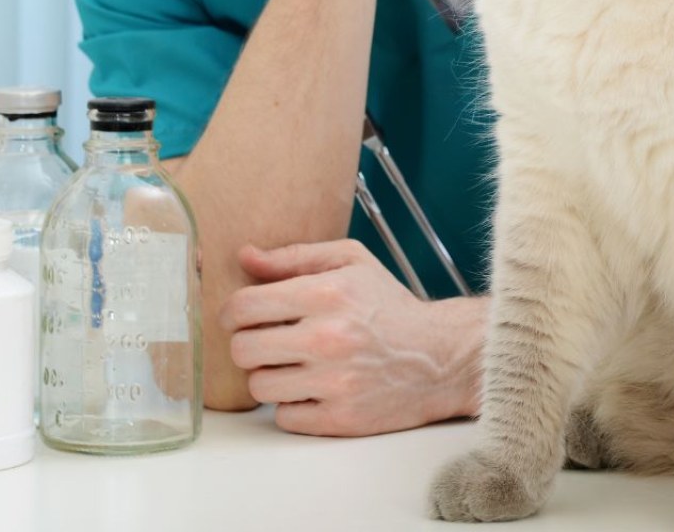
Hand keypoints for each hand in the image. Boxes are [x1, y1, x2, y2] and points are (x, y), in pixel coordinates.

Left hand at [218, 239, 484, 435]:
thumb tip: (245, 257)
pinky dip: (293, 405)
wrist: (440, 356)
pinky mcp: (339, 418)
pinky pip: (284, 417)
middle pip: (243, 350)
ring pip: (259, 387)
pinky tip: (315, 387)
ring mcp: (333, 382)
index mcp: (327, 292)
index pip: (245, 306)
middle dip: (250, 344)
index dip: (233, 311)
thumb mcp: (352, 261)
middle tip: (270, 340)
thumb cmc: (390, 305)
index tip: (242, 315)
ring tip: (296, 364)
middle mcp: (327, 337)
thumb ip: (295, 256)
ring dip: (271, 376)